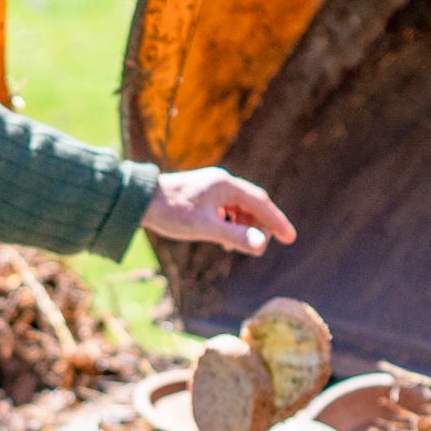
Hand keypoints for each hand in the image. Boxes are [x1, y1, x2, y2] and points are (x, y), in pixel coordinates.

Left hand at [143, 167, 294, 257]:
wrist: (139, 199)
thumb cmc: (170, 212)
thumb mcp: (205, 228)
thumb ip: (234, 236)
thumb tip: (262, 245)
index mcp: (226, 186)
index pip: (261, 204)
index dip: (277, 222)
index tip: (290, 238)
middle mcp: (222, 182)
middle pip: (252, 205)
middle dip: (260, 226)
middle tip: (261, 247)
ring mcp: (212, 187)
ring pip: (239, 208)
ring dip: (243, 227)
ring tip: (236, 247)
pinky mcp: (202, 194)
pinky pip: (226, 209)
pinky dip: (231, 223)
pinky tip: (223, 238)